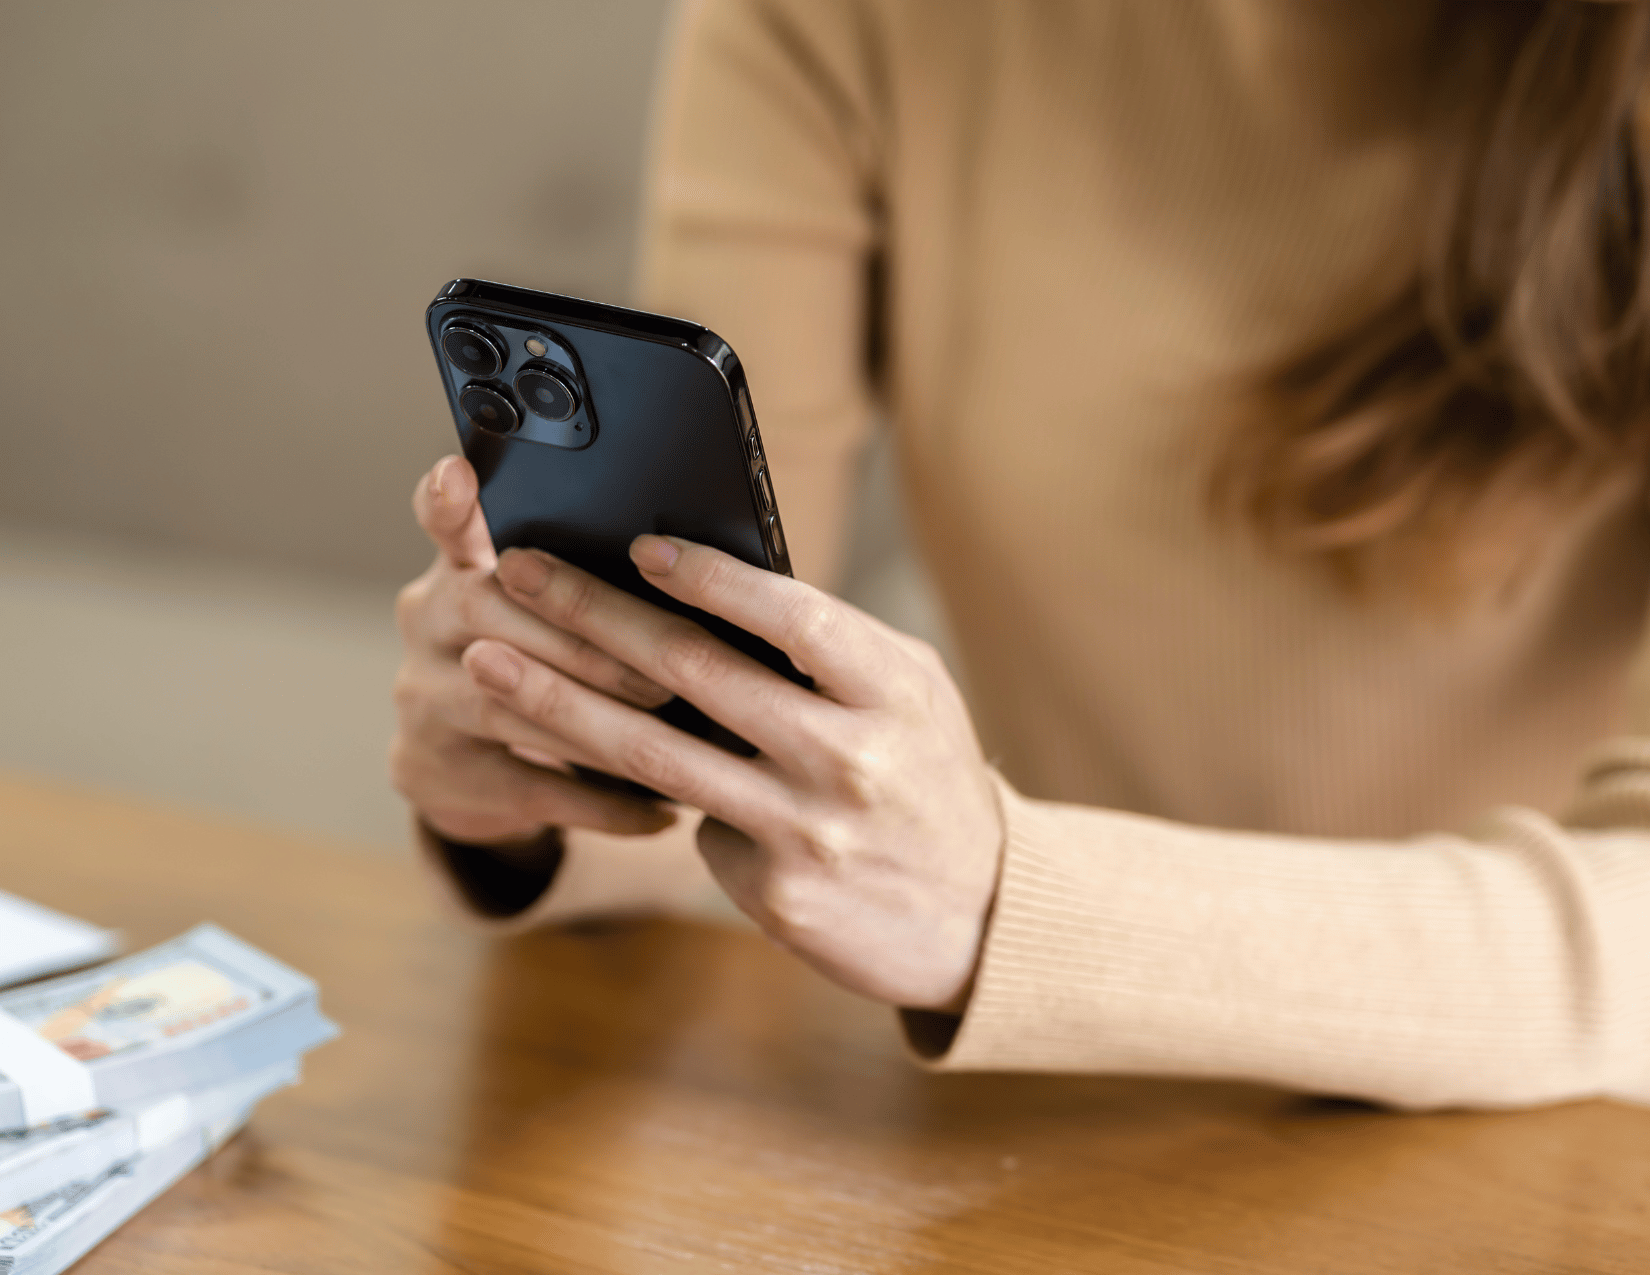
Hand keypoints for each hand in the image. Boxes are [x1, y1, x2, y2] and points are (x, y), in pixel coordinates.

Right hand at [390, 456, 677, 846]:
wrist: (463, 768)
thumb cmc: (542, 662)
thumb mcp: (543, 613)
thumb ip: (589, 583)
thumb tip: (701, 570)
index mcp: (461, 567)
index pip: (443, 520)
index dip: (448, 500)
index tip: (459, 472)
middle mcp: (426, 622)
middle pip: (494, 615)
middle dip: (590, 644)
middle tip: (669, 672)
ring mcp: (422, 699)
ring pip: (510, 703)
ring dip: (600, 722)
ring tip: (676, 737)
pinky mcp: (434, 771)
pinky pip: (529, 786)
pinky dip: (602, 803)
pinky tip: (661, 813)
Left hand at [464, 536, 1004, 1010]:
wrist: (980, 915)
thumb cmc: (932, 778)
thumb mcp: (912, 696)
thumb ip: (831, 649)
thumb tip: (712, 593)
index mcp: (891, 692)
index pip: (789, 617)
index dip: (709, 578)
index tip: (638, 546)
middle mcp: (848, 760)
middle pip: (695, 675)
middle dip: (591, 616)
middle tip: (517, 575)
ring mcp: (807, 834)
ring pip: (654, 757)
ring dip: (559, 702)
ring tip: (490, 663)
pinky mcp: (776, 897)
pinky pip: (693, 827)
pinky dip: (650, 793)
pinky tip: (602, 766)